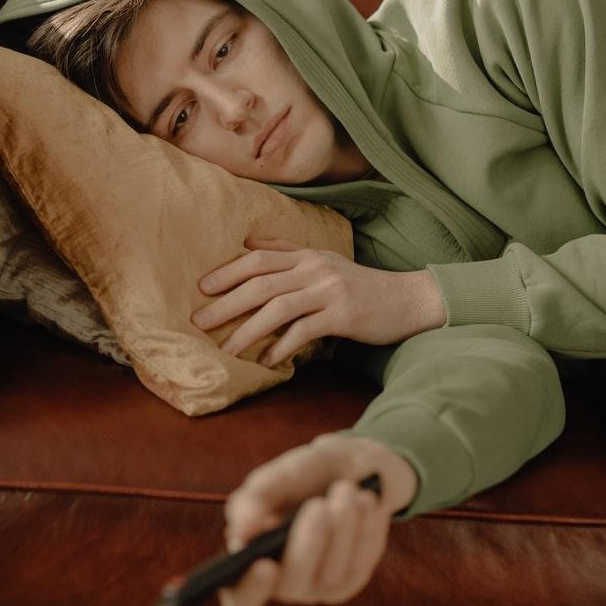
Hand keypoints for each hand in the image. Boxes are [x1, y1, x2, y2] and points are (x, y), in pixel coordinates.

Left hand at [191, 238, 445, 366]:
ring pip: (277, 308)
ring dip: (247, 330)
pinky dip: (281, 346)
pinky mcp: (342, 315)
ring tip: (226, 348)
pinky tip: (266, 361)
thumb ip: (287, 251)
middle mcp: (314, 269)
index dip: (228, 272)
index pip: (258, 259)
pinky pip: (303, 331)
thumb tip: (249, 244)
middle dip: (226, 303)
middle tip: (199, 320)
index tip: (202, 287)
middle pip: (260, 283)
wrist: (407, 300)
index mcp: (307, 255)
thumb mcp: (324, 262)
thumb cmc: (361, 286)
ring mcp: (329, 291)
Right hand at [218, 433, 418, 605]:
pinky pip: (361, 562)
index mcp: (249, 562)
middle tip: (318, 506)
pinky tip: (367, 501)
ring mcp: (319, 586)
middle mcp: (282, 584)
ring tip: (346, 489)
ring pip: (331, 573)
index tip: (263, 563)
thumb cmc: (302, 476)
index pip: (242, 601)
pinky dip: (365, 529)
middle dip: (308, 545)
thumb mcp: (276, 477)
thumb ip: (254, 500)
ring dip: (341, 528)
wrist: (348, 470)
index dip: (250, 589)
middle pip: (292, 586)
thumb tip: (240, 534)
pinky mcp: (352, 578)